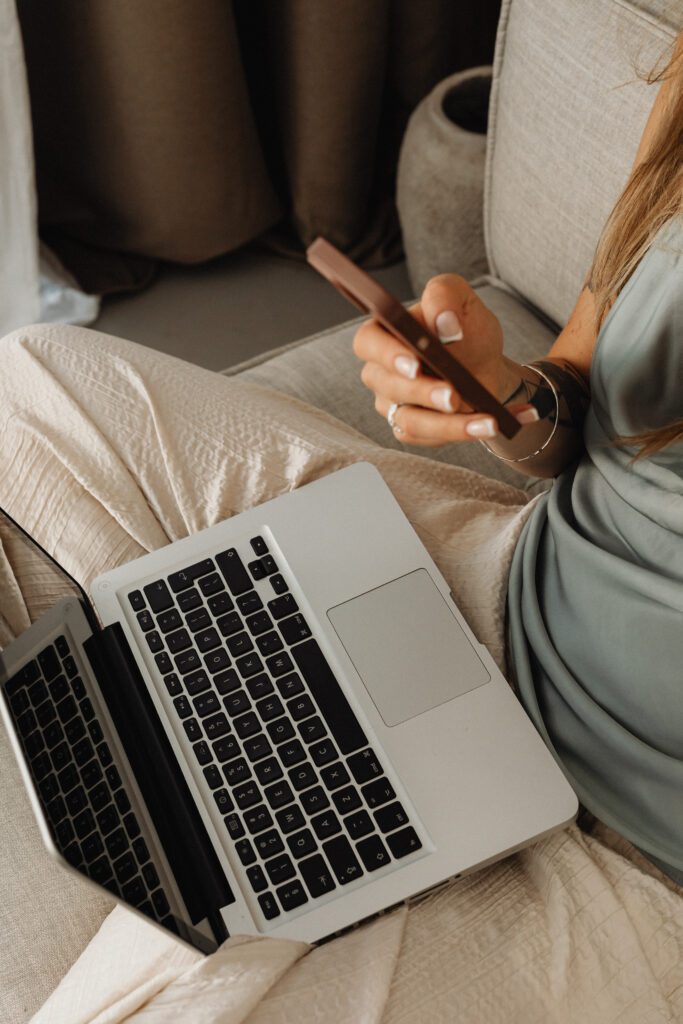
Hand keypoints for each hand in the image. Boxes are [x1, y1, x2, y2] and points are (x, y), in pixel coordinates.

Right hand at [353, 274, 530, 445]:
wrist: (483, 364)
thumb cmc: (464, 330)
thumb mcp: (461, 300)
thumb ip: (447, 296)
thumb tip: (445, 323)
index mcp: (383, 333)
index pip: (369, 344)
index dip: (388, 355)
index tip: (416, 365)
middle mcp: (380, 372)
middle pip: (390, 388)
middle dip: (425, 394)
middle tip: (454, 397)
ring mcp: (392, 404)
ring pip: (411, 422)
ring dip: (451, 425)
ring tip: (489, 421)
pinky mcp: (410, 429)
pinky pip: (432, 439)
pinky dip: (469, 432)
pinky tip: (500, 423)